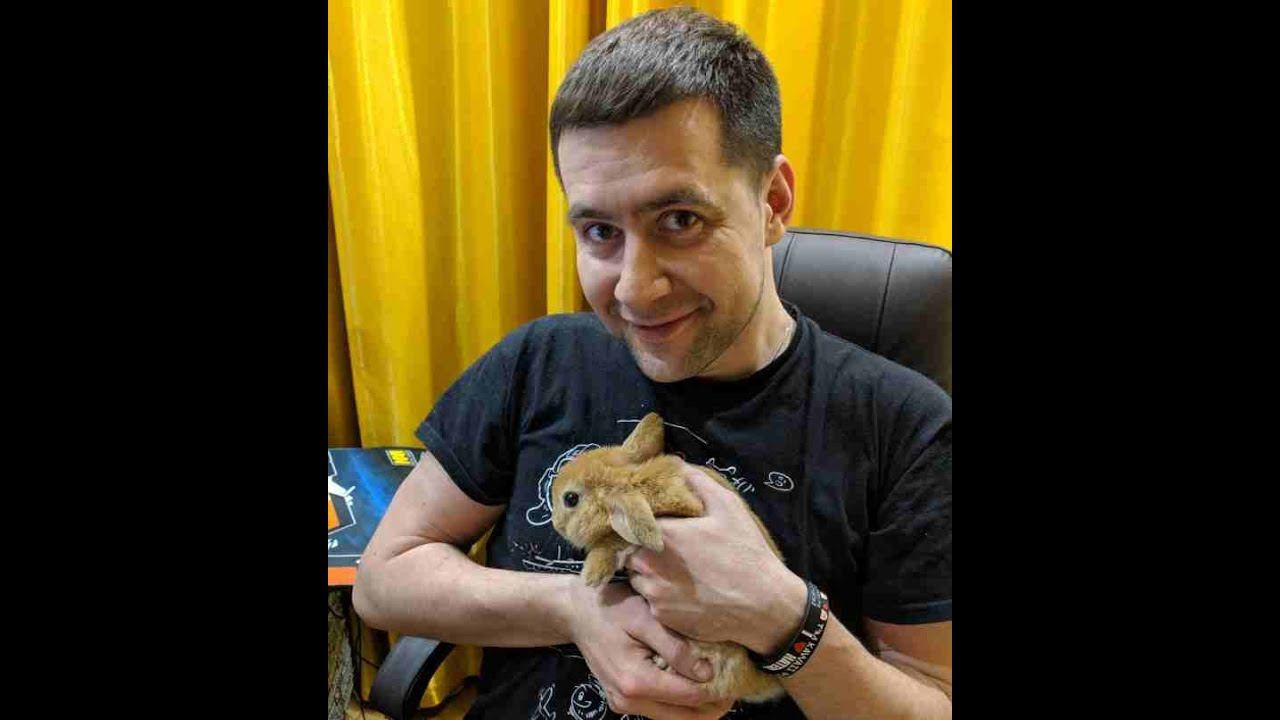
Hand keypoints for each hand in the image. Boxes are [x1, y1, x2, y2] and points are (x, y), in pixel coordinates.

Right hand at [566, 580, 734, 718]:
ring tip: (717, 682)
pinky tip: (691, 681)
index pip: (689, 698)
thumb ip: (676, 648)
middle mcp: (628, 701)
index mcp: (636, 682)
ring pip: (673, 718)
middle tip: (734, 684)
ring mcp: (623, 704)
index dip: (719, 691)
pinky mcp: (622, 700)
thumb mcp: (646, 618)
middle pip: (684, 718)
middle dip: (712, 705)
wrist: (575, 611)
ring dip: (697, 706)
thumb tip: (707, 674)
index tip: (739, 677)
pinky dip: (679, 701)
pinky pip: (659, 710)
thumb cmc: (612, 608)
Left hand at [626, 464, 808, 654]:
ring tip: (674, 568)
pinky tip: (682, 589)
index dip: (633, 518)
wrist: (764, 606)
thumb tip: (675, 464)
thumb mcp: (727, 507)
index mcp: (661, 534)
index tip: (644, 519)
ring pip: (636, 576)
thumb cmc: (745, 553)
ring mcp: (653, 592)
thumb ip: (696, 481)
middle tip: (663, 544)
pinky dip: (659, 593)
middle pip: (628, 549)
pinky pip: (649, 600)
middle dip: (641, 545)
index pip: (627, 520)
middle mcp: (649, 563)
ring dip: (648, 570)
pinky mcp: (661, 616)